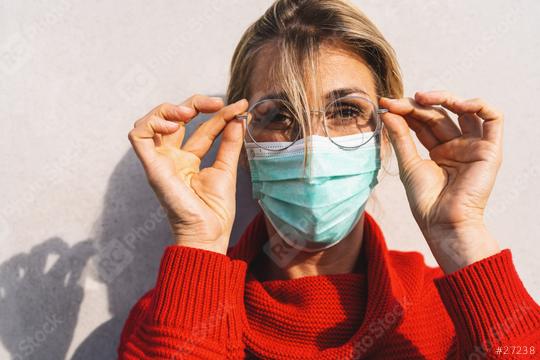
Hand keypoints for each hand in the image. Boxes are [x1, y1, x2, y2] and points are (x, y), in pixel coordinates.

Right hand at [128, 95, 248, 253]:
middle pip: (175, 118)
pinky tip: (175, 124)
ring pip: (151, 121)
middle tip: (218, 103)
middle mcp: (172, 158)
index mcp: (188, 160)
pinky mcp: (152, 167)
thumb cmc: (215, 210)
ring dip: (170, 109)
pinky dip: (152, 122)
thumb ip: (230, 142)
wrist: (209, 232)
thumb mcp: (226, 168)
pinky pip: (138, 136)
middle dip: (195, 103)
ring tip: (191, 112)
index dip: (219, 114)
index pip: (202, 127)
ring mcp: (160, 161)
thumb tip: (239, 116)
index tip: (240, 106)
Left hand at [379, 91, 502, 272]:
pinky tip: (456, 104)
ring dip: (444, 98)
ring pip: (463, 110)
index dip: (405, 111)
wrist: (442, 222)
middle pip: (438, 114)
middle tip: (395, 103)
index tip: (385, 104)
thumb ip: (400, 136)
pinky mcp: (490, 149)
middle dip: (416, 105)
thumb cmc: (426, 200)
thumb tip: (387, 111)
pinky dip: (477, 105)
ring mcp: (474, 146)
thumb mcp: (408, 163)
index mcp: (439, 150)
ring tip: (420, 98)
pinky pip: (493, 118)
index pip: (423, 122)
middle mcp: (457, 145)